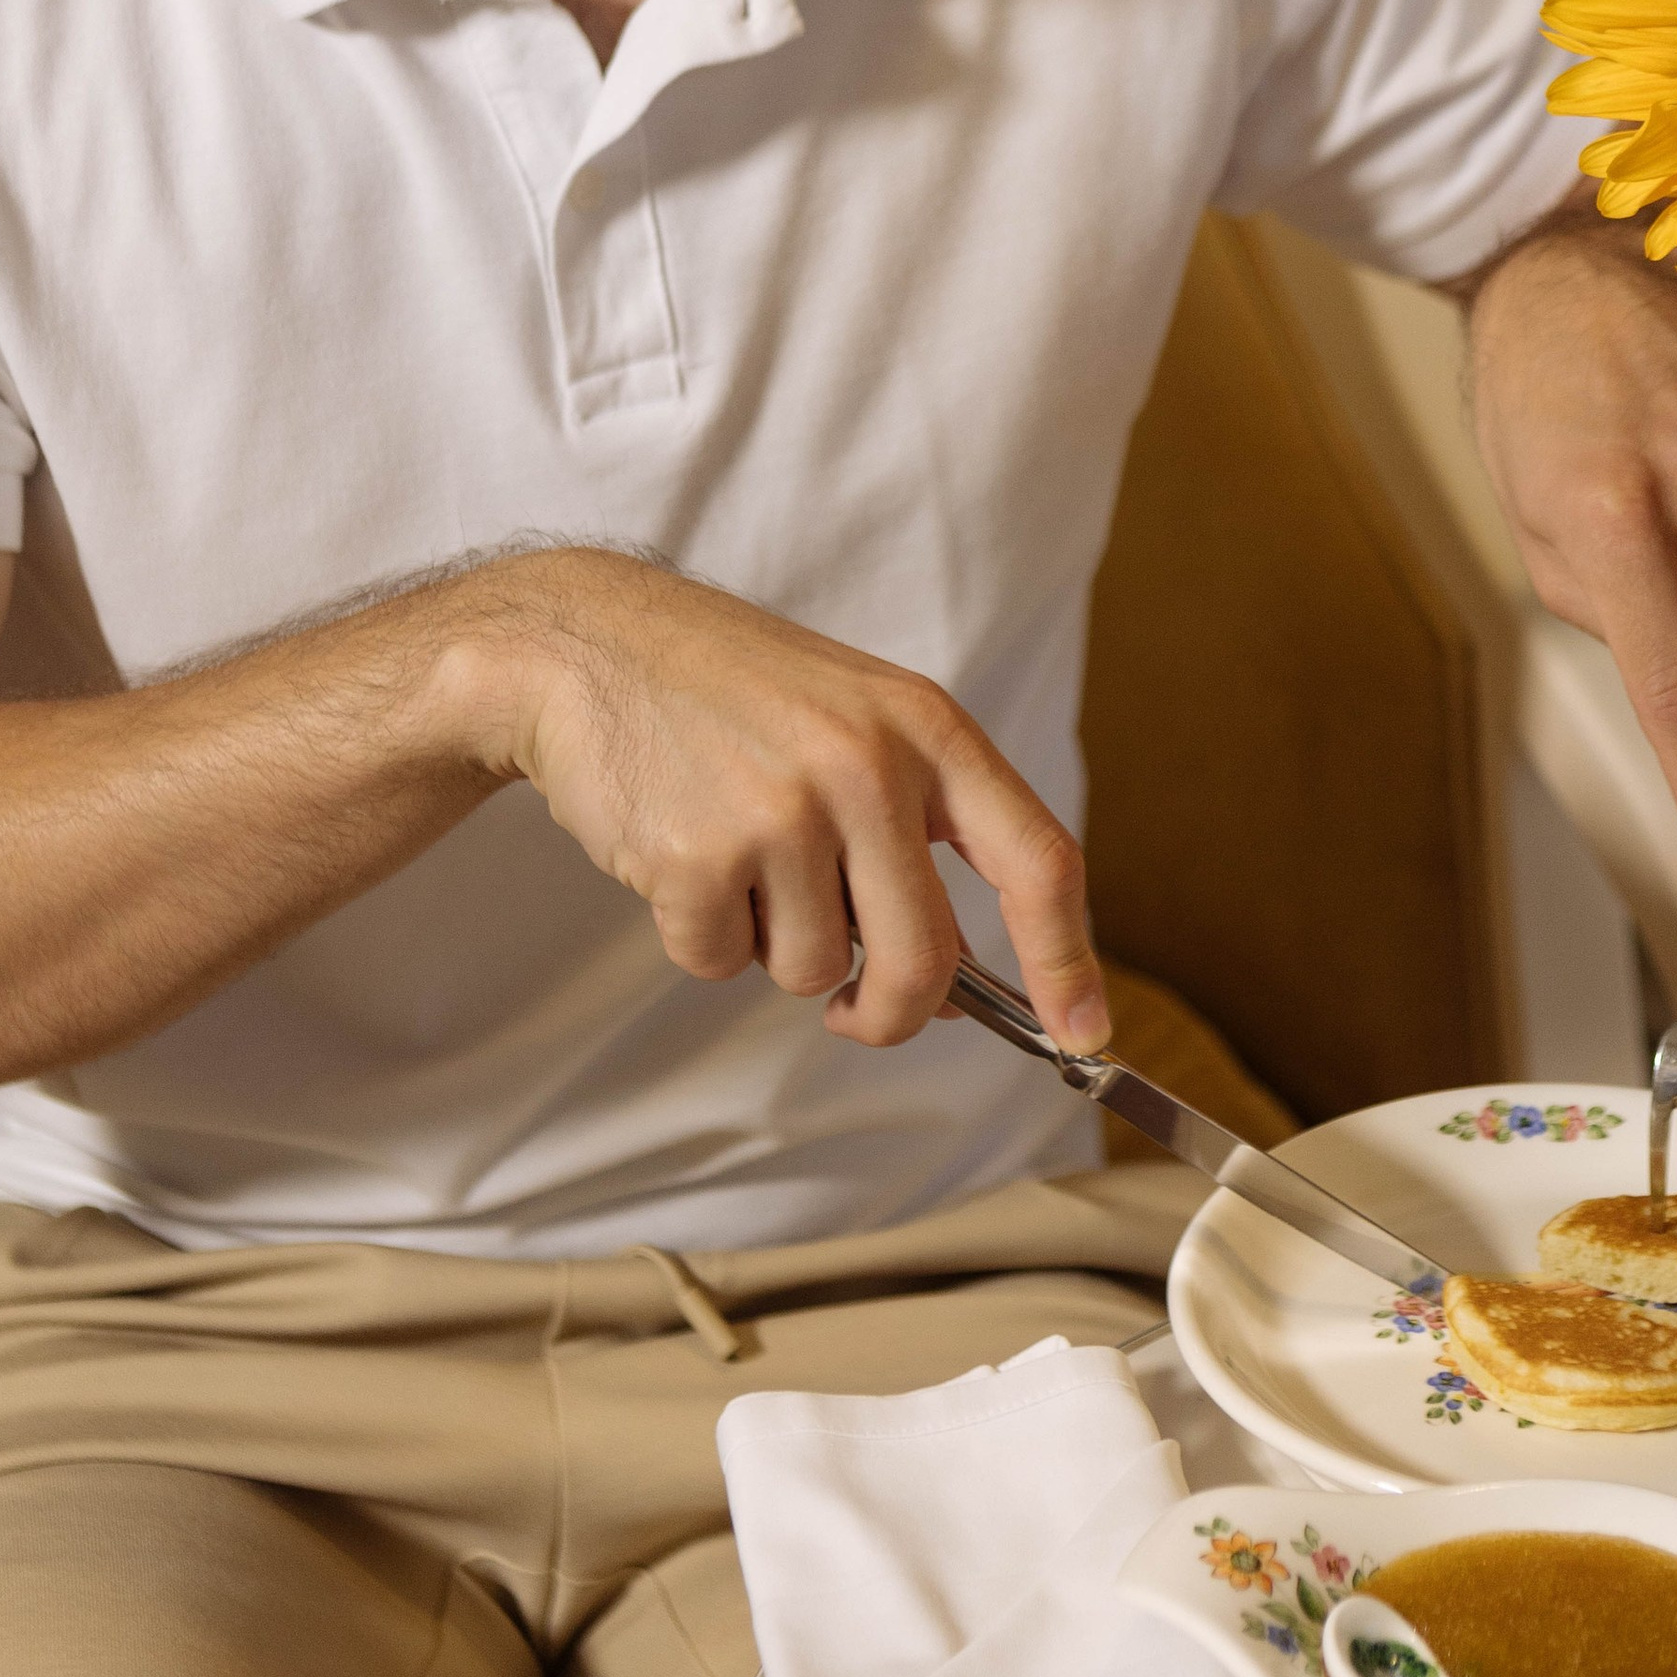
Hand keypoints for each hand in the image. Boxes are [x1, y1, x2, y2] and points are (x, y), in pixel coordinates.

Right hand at [446, 549, 1103, 1051]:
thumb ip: (922, 832)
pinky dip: (702, 938)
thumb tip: (968, 988)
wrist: (590, 644)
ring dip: (777, 948)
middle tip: (858, 1014)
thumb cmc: (735, 693)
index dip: (1068, 961)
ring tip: (740, 858)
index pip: (1038, 861)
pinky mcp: (698, 854)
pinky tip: (683, 857)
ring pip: (818, 972)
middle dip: (893, 1014)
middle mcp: (868, 766)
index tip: (1086, 1032)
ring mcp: (784, 810)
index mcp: (929, 729)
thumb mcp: (859, 719)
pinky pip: (723, 965)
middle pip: (928, 962)